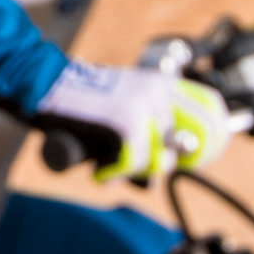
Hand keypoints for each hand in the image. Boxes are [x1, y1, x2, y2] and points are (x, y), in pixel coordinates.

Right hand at [34, 60, 235, 184]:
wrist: (43, 81)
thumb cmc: (76, 98)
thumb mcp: (122, 101)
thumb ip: (147, 123)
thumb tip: (167, 162)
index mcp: (161, 83)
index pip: (209, 108)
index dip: (211, 137)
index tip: (200, 156)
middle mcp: (159, 91)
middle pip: (181, 146)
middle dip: (161, 164)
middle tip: (134, 168)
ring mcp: (145, 106)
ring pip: (156, 160)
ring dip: (131, 171)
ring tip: (108, 164)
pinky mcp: (128, 123)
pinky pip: (134, 164)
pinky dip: (113, 172)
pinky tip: (99, 168)